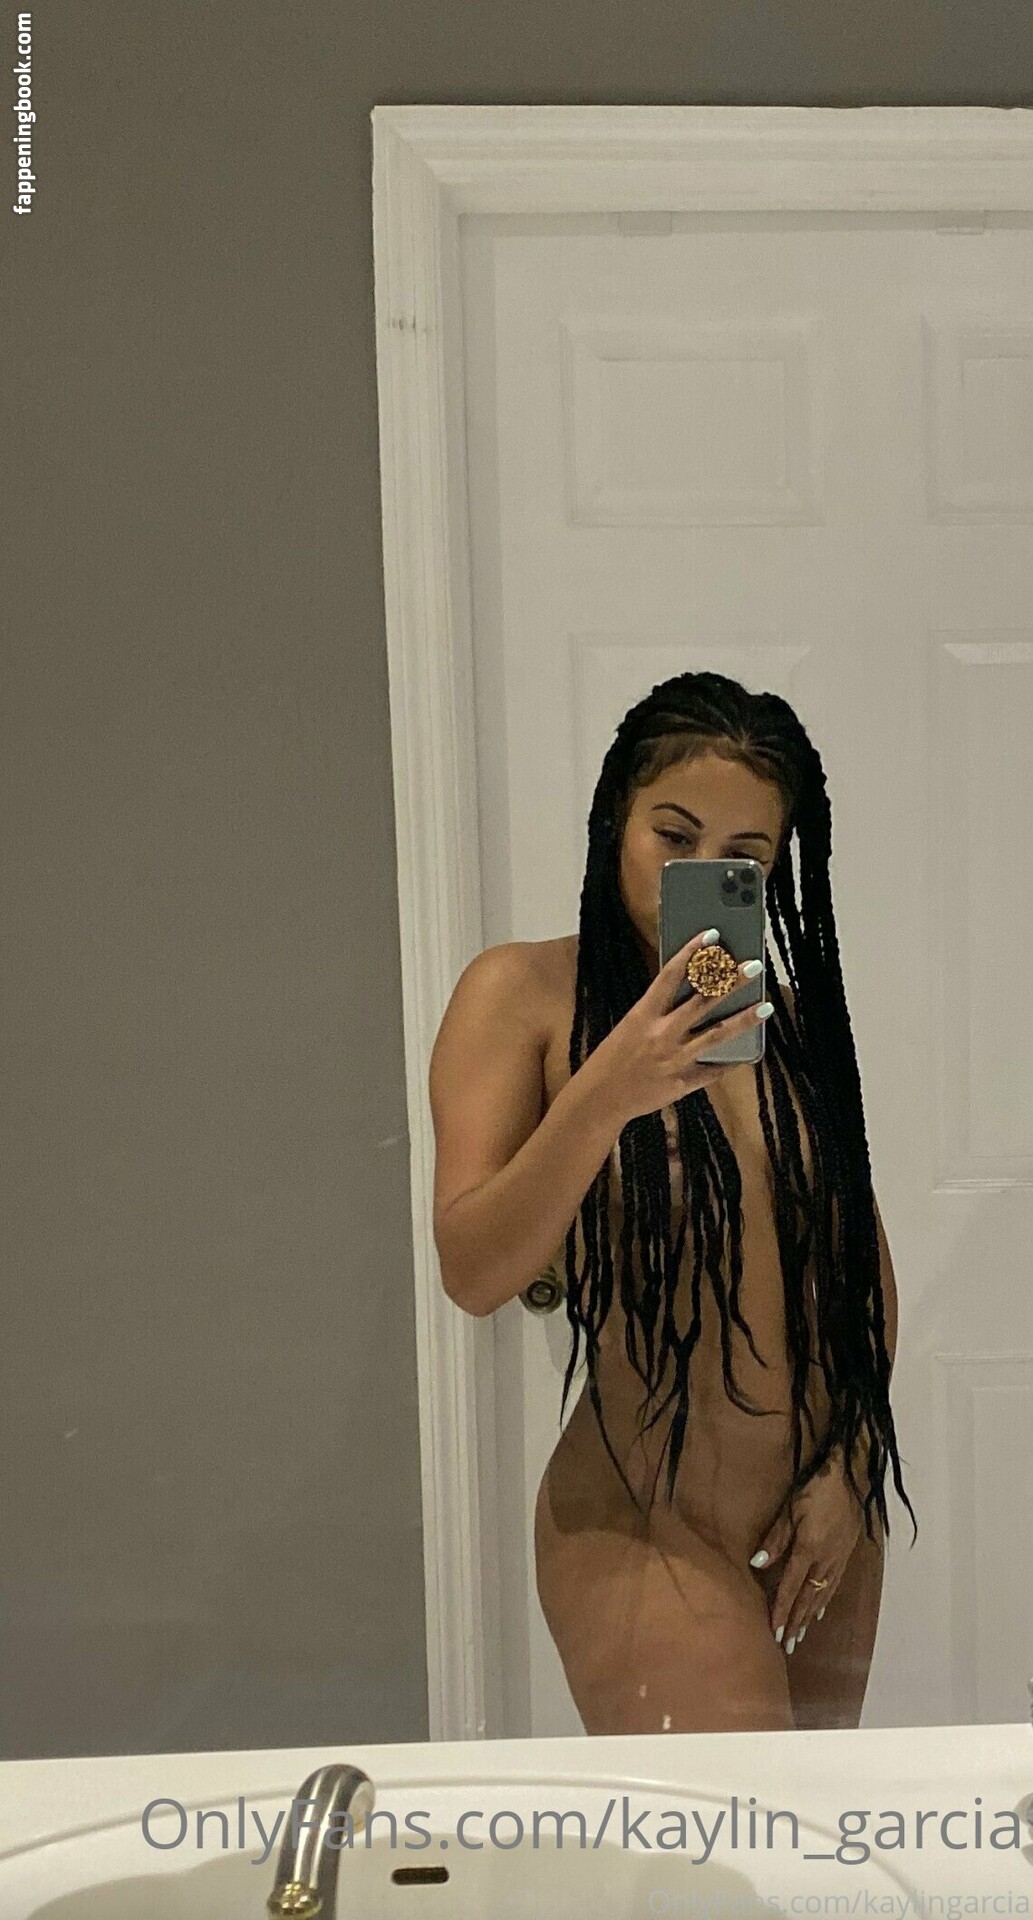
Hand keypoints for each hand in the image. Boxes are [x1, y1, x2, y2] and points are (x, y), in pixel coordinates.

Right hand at [582, 930, 771, 1127]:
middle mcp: (662, 1034)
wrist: (600, 1098)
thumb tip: (689, 992)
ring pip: (716, 1034)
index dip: (692, 953)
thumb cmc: (611, 1058)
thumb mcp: (630, 1026)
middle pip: (703, 1002)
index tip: (712, 935)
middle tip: (754, 966)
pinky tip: (749, 1053)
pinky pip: (713, 1071)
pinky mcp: (683, 1083)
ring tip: (765, 1006)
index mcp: (643, 1015)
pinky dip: (731, 1062)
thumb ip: (657, 1011)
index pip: (671, 976)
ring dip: (743, 1019)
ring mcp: (675, 1060)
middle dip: (731, 982)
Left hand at [749, 1450, 864, 1651]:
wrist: (852, 1477)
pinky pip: (833, 1585)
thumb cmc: (816, 1489)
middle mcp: (825, 1562)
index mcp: (809, 1551)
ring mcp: (838, 1559)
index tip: (774, 1633)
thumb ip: (776, 1538)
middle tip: (786, 1646)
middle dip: (795, 1622)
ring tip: (800, 1636)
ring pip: (821, 1596)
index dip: (781, 1611)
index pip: (790, 1589)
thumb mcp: (790, 1509)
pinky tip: (819, 1611)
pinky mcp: (846, 1554)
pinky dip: (824, 1602)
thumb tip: (757, 1564)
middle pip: (807, 1598)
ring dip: (808, 1617)